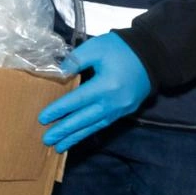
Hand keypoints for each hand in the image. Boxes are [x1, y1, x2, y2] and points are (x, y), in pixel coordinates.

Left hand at [37, 34, 151, 152]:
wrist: (152, 56)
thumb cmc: (121, 50)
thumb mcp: (95, 47)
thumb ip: (76, 60)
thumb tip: (59, 74)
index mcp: (105, 86)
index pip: (77, 101)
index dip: (59, 110)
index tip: (43, 119)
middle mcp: (112, 102)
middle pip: (84, 120)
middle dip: (64, 131)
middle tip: (47, 140)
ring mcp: (120, 109)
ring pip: (93, 126)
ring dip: (75, 137)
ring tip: (59, 146)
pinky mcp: (124, 111)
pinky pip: (103, 124)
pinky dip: (89, 132)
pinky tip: (78, 136)